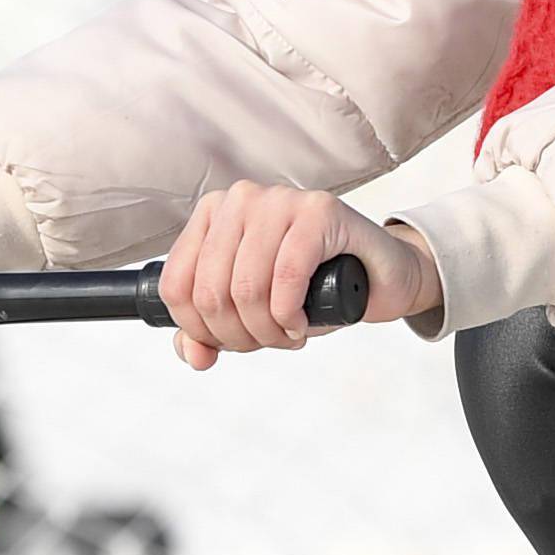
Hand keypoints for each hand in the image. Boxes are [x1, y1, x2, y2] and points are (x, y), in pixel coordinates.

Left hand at [160, 182, 438, 370]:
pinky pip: (286, 276)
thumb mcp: (251, 315)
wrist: (378, 277)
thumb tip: (192, 354)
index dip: (200, 331)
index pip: (176, 285)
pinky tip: (301, 323)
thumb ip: (210, 334)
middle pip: (210, 292)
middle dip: (238, 336)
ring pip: (247, 288)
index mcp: (212, 215)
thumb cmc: (312, 290)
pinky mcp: (319, 210)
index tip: (231, 343)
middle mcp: (240, 199)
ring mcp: (280, 200)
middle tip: (268, 342)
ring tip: (288, 335)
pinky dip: (289, 313)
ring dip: (267, 331)